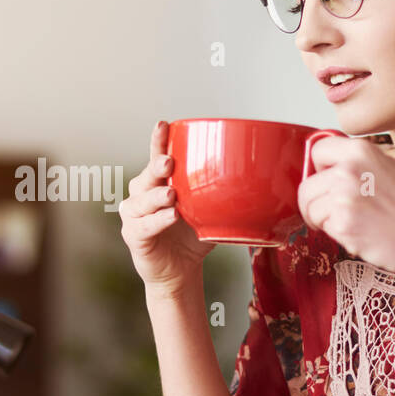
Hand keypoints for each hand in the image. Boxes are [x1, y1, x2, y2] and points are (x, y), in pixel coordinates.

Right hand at [119, 120, 213, 295]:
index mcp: (159, 183)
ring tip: (172, 194)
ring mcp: (135, 217)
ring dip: (156, 195)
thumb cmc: (193, 237)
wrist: (180, 271)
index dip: (158, 141)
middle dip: (156, 167)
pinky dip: (157, 221)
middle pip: (145, 177)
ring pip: (140, 201)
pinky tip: (170, 216)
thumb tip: (260, 179)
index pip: (157, 158)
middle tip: (169, 161)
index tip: (163, 125)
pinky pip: (143, 227)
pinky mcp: (134, 237)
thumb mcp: (211, 211)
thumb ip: (224, 195)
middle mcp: (142, 196)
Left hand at [295, 135, 394, 276]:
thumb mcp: (389, 170)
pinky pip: (322, 227)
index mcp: (361, 151)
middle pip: (307, 185)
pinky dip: (335, 234)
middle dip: (316, 202)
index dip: (319, 169)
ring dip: (323, 220)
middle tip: (333, 213)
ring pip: (310, 207)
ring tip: (351, 224)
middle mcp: (348, 169)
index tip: (325, 181)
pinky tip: (359, 233)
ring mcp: (343, 196)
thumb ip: (357, 165)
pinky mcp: (342, 222)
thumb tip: (326, 169)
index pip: (318, 150)